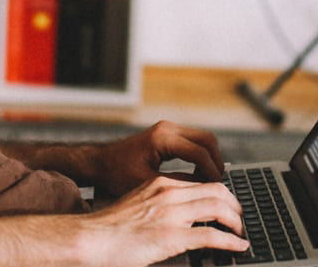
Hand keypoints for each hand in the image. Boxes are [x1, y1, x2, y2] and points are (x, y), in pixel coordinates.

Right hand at [77, 176, 248, 266]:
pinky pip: (212, 236)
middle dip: (235, 205)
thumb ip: (157, 205)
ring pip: (219, 209)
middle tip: (240, 218)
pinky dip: (231, 242)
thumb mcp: (136, 204)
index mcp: (159, 184)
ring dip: (236, 222)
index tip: (228, 205)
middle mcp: (169, 193)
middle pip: (217, 190)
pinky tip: (239, 247)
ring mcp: (171, 214)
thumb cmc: (107, 228)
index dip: (221, 194)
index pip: (201, 182)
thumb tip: (175, 216)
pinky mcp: (172, 237)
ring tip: (241, 232)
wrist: (90, 238)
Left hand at [92, 121, 224, 196]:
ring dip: (210, 157)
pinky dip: (201, 155)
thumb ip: (177, 184)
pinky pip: (193, 140)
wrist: (100, 162)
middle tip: (218, 183)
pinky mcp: (167, 133)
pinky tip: (199, 173)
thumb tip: (203, 189)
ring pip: (203, 138)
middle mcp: (167, 128)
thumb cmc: (117, 174)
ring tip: (210, 180)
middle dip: (216, 161)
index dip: (211, 171)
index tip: (217, 188)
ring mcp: (168, 128)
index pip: (199, 152)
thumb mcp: (148, 184)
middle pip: (207, 139)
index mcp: (162, 138)